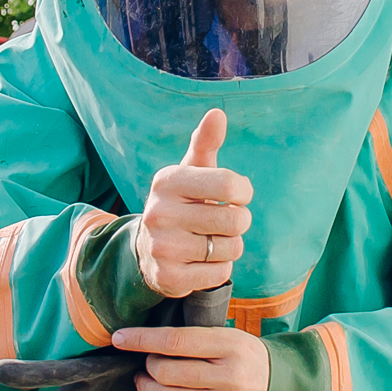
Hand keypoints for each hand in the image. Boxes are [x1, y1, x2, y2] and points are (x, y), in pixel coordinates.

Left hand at [112, 325, 269, 390]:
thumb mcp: (229, 335)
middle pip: (168, 372)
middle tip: (146, 363)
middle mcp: (229, 376)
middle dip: (147, 366)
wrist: (284, 387)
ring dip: (146, 389)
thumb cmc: (245, 355)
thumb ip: (194, 336)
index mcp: (230, 346)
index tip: (119, 338)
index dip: (142, 340)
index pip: (175, 342)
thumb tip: (146, 336)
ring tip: (143, 381)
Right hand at [134, 109, 252, 297]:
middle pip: (235, 219)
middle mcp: (159, 212)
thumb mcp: (192, 171)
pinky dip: (219, 268)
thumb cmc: (183, 202)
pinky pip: (220, 273)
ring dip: (229, 246)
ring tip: (210, 241)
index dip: (242, 192)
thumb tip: (218, 113)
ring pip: (230, 248)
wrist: (148, 250)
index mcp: (167, 181)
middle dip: (239, 222)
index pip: (229, 185)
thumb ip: (206, 143)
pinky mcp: (169, 277)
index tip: (235, 195)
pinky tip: (202, 261)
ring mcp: (162, 247)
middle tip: (223, 222)